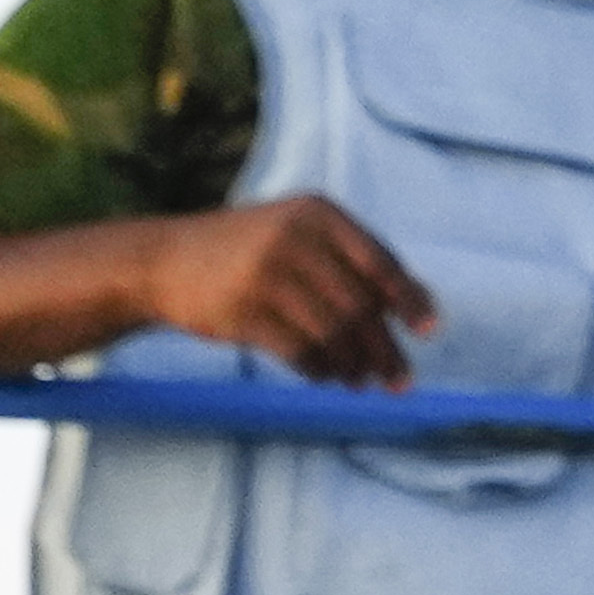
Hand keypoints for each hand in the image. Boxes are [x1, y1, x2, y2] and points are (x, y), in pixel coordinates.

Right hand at [136, 197, 434, 389]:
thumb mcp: (297, 231)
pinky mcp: (242, 312)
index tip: (428, 331)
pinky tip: (324, 376)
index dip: (409, 300)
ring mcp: (266, 275)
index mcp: (319, 214)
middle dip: (385, 348)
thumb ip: (350, 258)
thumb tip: (413, 303)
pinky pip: (298, 351)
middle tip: (400, 379)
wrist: (165, 260)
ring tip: (359, 381)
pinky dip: (318, 370)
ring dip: (353, 365)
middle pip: (360, 305)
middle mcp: (296, 239)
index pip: (380, 262)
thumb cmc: (247, 249)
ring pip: (332, 333)